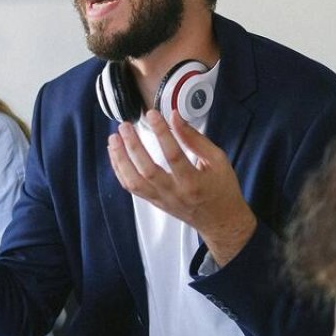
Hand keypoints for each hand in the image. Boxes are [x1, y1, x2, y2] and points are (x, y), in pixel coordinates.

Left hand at [108, 109, 257, 263]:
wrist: (220, 221)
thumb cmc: (222, 189)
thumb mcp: (217, 160)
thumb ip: (195, 139)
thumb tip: (175, 117)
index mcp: (194, 182)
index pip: (174, 155)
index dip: (161, 133)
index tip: (152, 114)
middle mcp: (174, 193)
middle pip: (148, 170)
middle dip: (133, 146)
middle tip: (126, 126)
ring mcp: (161, 199)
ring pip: (134, 181)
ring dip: (120, 159)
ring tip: (114, 139)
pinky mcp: (153, 202)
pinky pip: (131, 188)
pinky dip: (120, 170)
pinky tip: (116, 155)